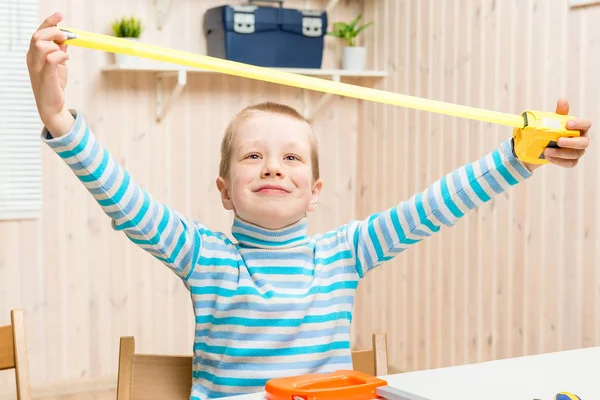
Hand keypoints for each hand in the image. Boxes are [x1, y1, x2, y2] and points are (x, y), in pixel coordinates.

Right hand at [26, 12, 73, 136]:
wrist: (53, 106)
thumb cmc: (54, 85)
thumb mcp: (59, 65)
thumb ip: (60, 51)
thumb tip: (65, 38)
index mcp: (34, 54)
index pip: (38, 33)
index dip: (49, 22)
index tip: (60, 15)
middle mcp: (32, 59)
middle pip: (37, 36)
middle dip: (53, 31)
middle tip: (67, 36)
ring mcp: (37, 68)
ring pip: (41, 45)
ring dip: (56, 44)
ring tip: (65, 51)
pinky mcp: (45, 77)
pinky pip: (51, 59)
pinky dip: (60, 55)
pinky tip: (67, 59)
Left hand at [522, 98, 590, 171]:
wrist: (536, 147)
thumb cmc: (548, 131)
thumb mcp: (551, 122)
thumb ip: (559, 113)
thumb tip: (562, 100)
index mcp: (579, 128)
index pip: (586, 124)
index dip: (580, 124)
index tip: (568, 123)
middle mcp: (581, 139)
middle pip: (584, 142)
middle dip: (571, 142)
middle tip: (558, 140)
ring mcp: (577, 151)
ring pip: (575, 154)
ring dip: (561, 153)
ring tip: (546, 151)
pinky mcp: (571, 161)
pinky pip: (570, 163)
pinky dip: (559, 161)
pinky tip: (548, 157)